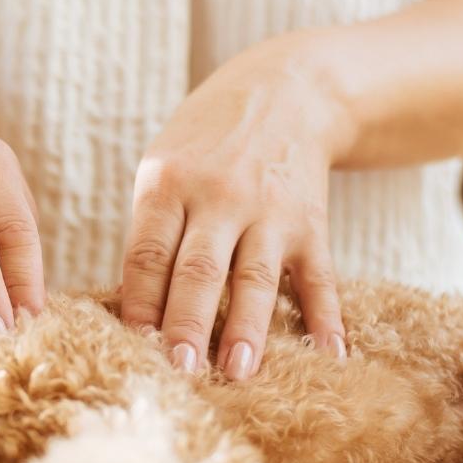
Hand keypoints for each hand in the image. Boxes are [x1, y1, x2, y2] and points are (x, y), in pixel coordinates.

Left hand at [120, 47, 349, 379]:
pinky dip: (326, 318)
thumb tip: (136, 316)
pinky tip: (330, 355)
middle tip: (179, 371)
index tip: (133, 346)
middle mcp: (219, 196)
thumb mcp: (164, 167)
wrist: (287, 90)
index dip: (139, 301)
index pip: (148, 252)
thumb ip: (152, 232)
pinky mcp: (311, 224)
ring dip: (247, 328)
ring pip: (255, 278)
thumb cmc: (207, 145)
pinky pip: (319, 277)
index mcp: (169, 183)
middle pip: (199, 269)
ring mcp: (270, 211)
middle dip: (187, 322)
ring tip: (237, 372)